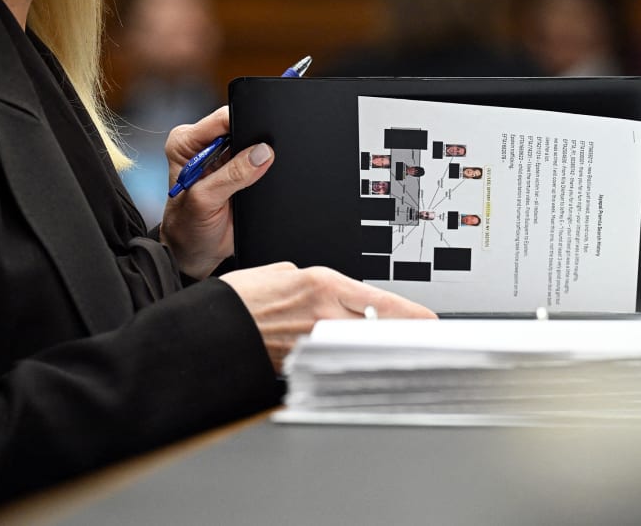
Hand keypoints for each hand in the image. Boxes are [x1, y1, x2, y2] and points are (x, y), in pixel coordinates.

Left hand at [159, 107, 273, 279]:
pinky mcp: (240, 171)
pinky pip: (259, 162)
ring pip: (253, 144)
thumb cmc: (187, 228)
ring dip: (259, 158)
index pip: (222, 119)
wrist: (196, 252)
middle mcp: (204, 145)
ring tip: (252, 181)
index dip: (244, 123)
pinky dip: (264, 170)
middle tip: (258, 164)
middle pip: (241, 127)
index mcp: (186, 143)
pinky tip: (259, 183)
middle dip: (254, 141)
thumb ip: (232, 175)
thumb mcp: (205, 201)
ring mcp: (224, 158)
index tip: (261, 138)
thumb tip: (262, 153)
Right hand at [220, 263, 436, 372]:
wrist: (209, 329)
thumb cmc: (239, 298)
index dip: (412, 315)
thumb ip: (315, 284)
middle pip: (380, 329)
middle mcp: (323, 316)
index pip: (382, 302)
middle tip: (423, 340)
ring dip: (379, 350)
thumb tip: (334, 296)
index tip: (431, 322)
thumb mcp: (282, 274)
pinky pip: (334, 362)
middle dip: (403, 335)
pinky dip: (348, 363)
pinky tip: (356, 365)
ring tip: (394, 351)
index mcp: (322, 285)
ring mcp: (314, 343)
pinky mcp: (302, 365)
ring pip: (361, 348)